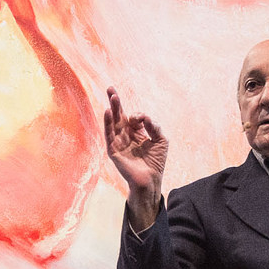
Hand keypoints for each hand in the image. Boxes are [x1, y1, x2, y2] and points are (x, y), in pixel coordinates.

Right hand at [103, 87, 168, 227]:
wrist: (151, 180)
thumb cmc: (156, 162)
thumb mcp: (161, 140)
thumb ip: (154, 126)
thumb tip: (145, 117)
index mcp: (135, 133)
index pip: (133, 117)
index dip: (138, 115)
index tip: (145, 121)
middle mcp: (125, 136)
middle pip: (118, 115)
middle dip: (115, 101)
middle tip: (110, 88)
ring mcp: (118, 143)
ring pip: (113, 122)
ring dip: (111, 109)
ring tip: (111, 95)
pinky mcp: (114, 151)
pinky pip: (109, 135)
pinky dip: (107, 123)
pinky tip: (108, 112)